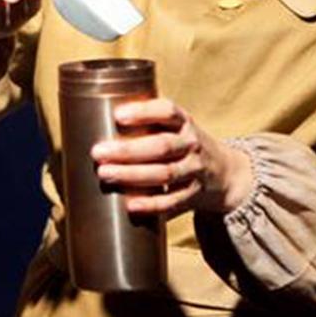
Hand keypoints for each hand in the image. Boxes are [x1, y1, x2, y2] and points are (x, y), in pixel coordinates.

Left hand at [90, 98, 255, 216]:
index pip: (168, 111)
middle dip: (128, 150)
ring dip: (133, 175)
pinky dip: (151, 204)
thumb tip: (90, 125)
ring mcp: (195, 171)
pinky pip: (172, 202)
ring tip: (105, 174)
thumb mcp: (174, 128)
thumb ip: (145, 125)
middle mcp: (192, 145)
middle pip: (161, 146)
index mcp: (184, 123)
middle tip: (97, 153)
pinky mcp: (193, 196)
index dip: (143, 111)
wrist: (225, 174)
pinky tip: (129, 205)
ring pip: (165, 174)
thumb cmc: (182, 145)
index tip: (117, 116)